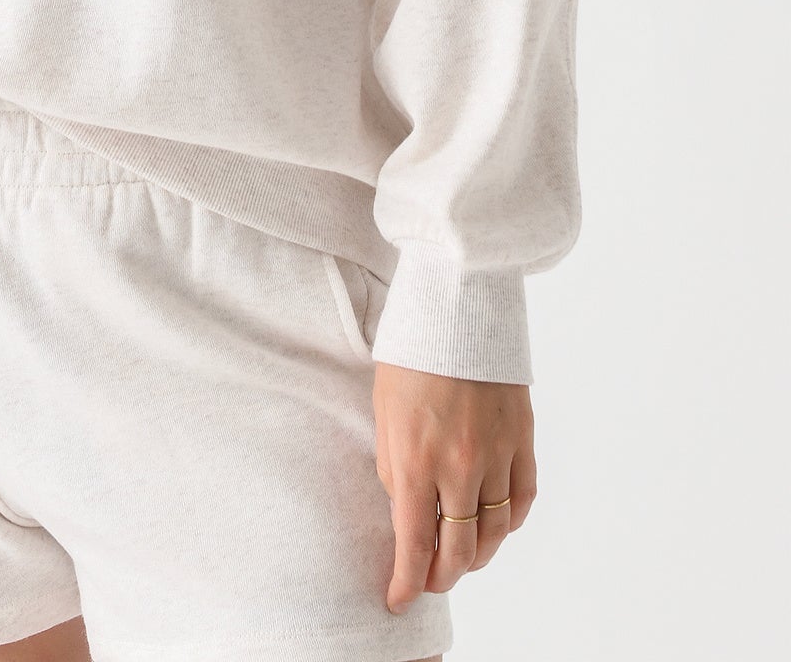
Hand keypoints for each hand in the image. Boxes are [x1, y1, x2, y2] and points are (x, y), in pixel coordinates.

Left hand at [372, 364, 536, 612]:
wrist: (456, 306)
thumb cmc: (410, 356)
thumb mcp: (383, 414)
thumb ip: (395, 470)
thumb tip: (407, 513)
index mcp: (418, 460)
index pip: (414, 544)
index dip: (406, 581)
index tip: (398, 599)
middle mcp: (461, 466)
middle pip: (461, 551)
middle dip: (442, 576)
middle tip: (429, 581)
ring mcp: (497, 455)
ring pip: (496, 533)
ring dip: (478, 556)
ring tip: (462, 560)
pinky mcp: (523, 440)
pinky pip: (522, 500)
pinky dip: (509, 523)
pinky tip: (495, 526)